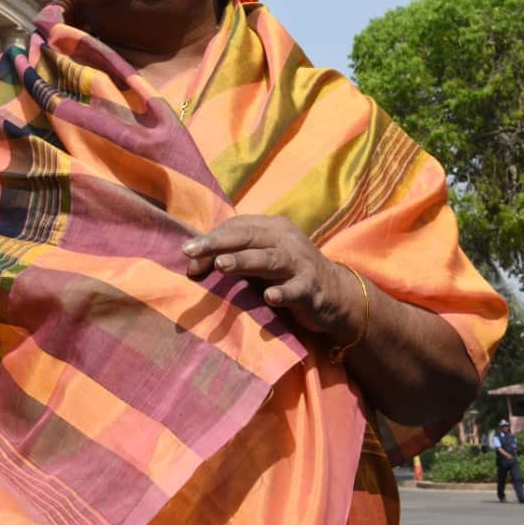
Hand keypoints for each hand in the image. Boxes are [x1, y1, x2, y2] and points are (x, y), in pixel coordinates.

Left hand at [182, 215, 361, 339]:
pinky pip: (296, 290)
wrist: (336, 294)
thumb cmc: (288, 274)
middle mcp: (286, 240)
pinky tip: (270, 297)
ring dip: (244, 261)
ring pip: (269, 259)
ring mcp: (300, 263)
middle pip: (249, 237)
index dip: (211, 240)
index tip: (187, 254)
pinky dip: (282, 292)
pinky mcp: (311, 288)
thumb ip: (233, 256)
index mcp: (273, 228)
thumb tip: (191, 262)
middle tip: (191, 251)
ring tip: (221, 265)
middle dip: (218, 244)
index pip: (237, 227)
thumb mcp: (261, 260)